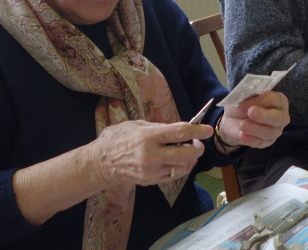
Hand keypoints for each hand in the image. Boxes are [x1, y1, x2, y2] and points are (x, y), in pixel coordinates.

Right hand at [88, 119, 211, 186]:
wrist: (100, 164)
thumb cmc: (117, 139)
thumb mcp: (136, 125)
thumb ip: (158, 127)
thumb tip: (178, 129)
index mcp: (147, 137)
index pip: (180, 133)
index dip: (197, 131)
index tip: (207, 130)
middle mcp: (151, 155)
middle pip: (186, 154)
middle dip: (198, 148)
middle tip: (198, 142)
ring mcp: (151, 171)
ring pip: (182, 168)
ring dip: (190, 159)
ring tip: (188, 151)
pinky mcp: (150, 181)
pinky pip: (173, 176)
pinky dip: (181, 168)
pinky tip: (179, 161)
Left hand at [216, 91, 289, 148]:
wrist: (233, 119)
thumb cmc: (243, 104)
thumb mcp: (244, 97)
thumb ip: (249, 96)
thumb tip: (248, 98)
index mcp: (279, 100)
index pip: (274, 100)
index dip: (259, 101)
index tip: (244, 103)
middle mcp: (281, 116)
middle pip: (277, 118)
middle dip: (263, 116)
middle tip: (250, 112)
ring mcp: (276, 130)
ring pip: (269, 132)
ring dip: (254, 128)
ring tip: (242, 124)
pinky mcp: (267, 142)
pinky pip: (261, 142)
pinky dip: (251, 139)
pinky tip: (242, 135)